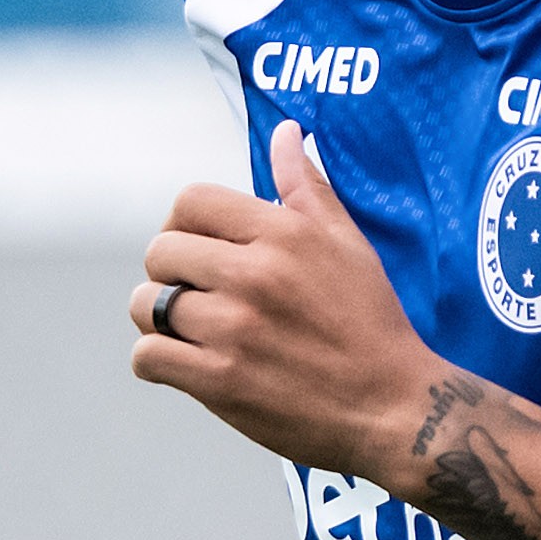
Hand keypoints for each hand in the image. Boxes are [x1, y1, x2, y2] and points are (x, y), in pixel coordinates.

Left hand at [129, 124, 436, 471]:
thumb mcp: (348, 244)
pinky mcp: (220, 381)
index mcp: (283, 234)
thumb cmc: (372, 325)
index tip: (197, 248)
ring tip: (187, 330)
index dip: (183, 224)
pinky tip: (183, 364)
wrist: (393, 407)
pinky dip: (156, 362)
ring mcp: (233, 329)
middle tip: (196, 293)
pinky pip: (149, 357)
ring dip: (157, 317)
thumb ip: (307, 187)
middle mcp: (254, 275)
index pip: (190, 201)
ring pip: (146, 305)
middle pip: (160, 251)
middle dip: (169, 272)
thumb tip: (285, 132)